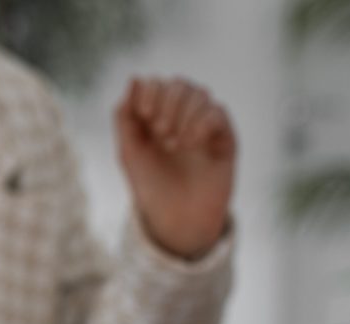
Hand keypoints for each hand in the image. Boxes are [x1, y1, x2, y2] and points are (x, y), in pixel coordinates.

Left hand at [115, 77, 235, 258]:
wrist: (176, 219)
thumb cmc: (151, 188)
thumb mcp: (129, 153)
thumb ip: (125, 117)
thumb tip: (134, 79)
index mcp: (157, 117)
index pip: (156, 84)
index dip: (150, 93)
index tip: (144, 116)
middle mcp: (182, 117)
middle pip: (179, 84)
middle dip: (167, 104)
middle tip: (161, 133)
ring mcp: (204, 125)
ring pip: (199, 94)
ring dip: (183, 115)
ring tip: (174, 145)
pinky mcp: (224, 138)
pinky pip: (217, 112)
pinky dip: (201, 123)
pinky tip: (190, 144)